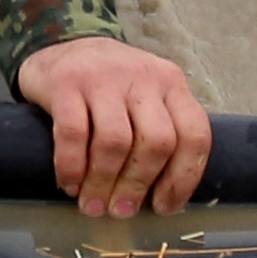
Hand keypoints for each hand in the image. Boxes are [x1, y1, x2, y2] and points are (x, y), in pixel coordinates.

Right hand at [12, 37, 212, 217]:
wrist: (62, 46)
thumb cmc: (110, 86)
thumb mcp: (146, 97)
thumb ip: (159, 132)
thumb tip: (159, 198)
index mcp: (171, 84)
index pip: (194, 134)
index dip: (183, 178)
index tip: (164, 207)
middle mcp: (142, 77)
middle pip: (156, 141)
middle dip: (139, 184)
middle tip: (121, 211)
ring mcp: (103, 78)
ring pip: (116, 141)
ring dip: (104, 182)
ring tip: (93, 206)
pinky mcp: (65, 83)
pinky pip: (73, 134)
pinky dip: (72, 166)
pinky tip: (69, 184)